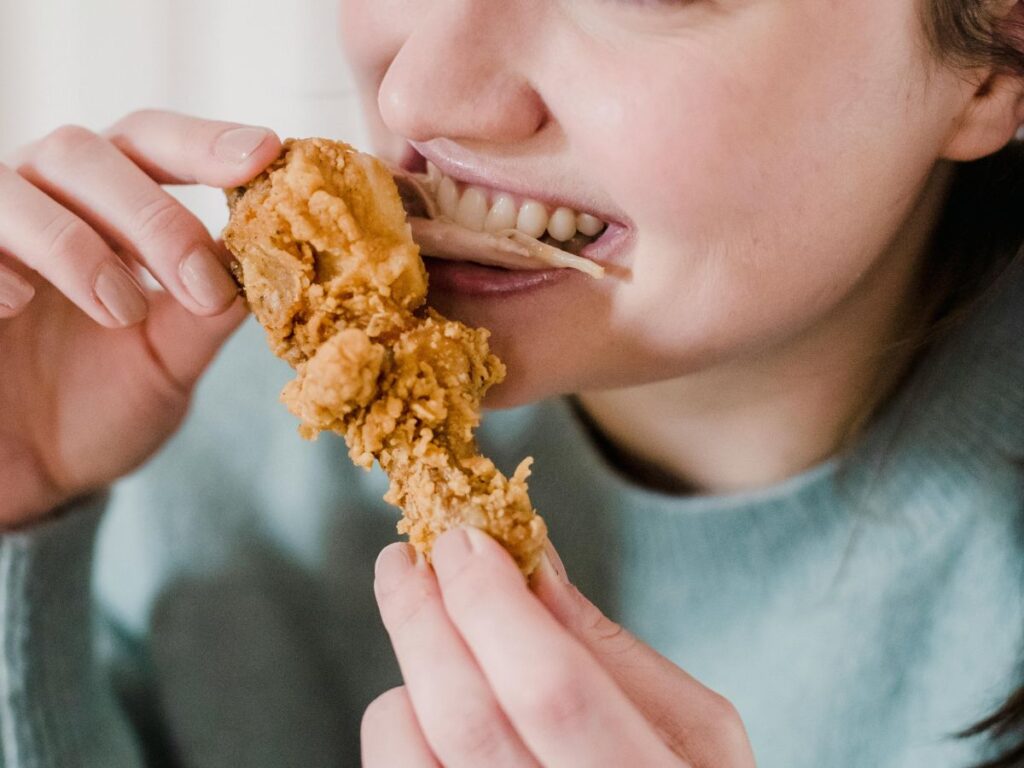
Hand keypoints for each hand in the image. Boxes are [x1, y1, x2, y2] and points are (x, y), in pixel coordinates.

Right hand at [0, 111, 280, 524]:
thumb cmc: (96, 407)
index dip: (204, 142)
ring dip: (78, 245)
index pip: (151, 146)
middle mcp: (41, 202)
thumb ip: (207, 312)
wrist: (23, 474)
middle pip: (86, 152)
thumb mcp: (167, 363)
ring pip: (15, 186)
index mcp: (104, 210)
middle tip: (199, 287)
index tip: (265, 154)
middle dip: (153, 217)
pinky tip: (17, 305)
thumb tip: (267, 262)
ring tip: (118, 311)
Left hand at [365, 528, 755, 766]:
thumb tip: (524, 559)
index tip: (461, 539)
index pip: (550, 688)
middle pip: (465, 717)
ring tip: (445, 643)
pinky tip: (437, 707)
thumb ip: (610, 648)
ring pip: (407, 743)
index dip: (493, 604)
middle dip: (422, 616)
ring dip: (414, 672)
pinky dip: (400, 721)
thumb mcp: (695, 727)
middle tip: (406, 559)